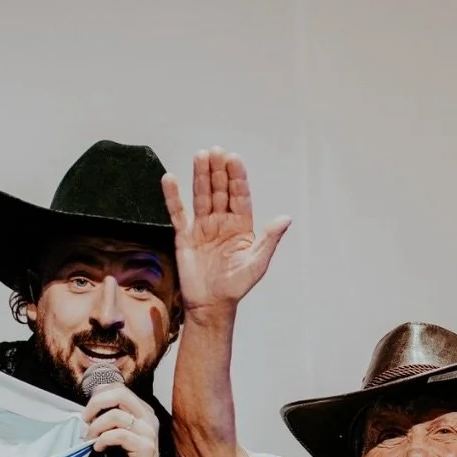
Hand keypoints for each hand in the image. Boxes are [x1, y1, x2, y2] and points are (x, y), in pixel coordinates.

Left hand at [82, 382, 162, 456]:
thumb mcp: (120, 434)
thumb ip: (111, 419)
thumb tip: (89, 410)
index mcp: (143, 412)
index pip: (119, 389)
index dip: (99, 396)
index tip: (88, 412)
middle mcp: (148, 418)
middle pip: (120, 394)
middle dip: (96, 404)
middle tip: (85, 419)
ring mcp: (148, 432)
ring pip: (116, 415)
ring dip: (96, 427)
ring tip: (90, 438)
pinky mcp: (145, 446)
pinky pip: (118, 435)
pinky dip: (103, 440)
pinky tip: (99, 448)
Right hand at [161, 146, 291, 314]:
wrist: (211, 305)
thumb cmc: (236, 286)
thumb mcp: (257, 263)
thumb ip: (269, 239)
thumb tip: (286, 218)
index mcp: (241, 227)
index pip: (239, 197)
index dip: (237, 178)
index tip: (234, 158)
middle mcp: (221, 223)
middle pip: (219, 191)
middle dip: (218, 171)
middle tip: (215, 151)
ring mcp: (202, 227)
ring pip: (201, 196)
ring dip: (200, 177)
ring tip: (200, 156)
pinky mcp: (185, 236)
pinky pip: (178, 213)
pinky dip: (173, 197)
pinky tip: (171, 179)